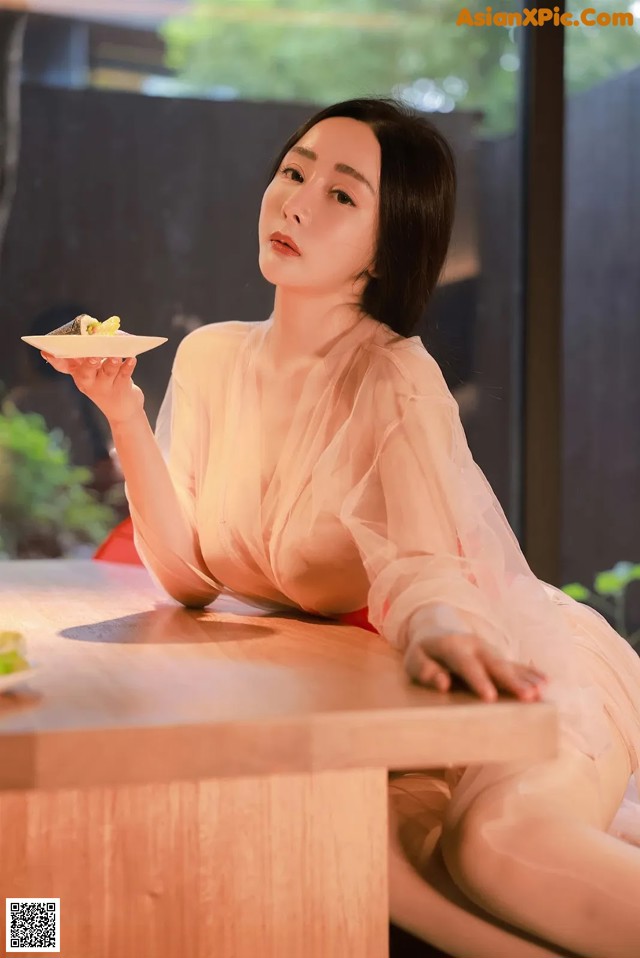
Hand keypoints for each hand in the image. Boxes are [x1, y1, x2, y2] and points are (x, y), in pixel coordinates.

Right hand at [40, 352, 143, 425]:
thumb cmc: (105, 384)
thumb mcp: (91, 373)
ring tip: (116, 354)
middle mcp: (89, 381)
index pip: (63, 366)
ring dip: (112, 362)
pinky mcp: (122, 388)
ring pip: (108, 372)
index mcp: (79, 374)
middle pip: (86, 372)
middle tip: (92, 356)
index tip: (47, 352)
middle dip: (89, 363)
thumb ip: (89, 353)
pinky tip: (132, 359)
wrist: (122, 411)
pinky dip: (128, 366)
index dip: (55, 359)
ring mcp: (105, 386)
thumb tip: (96, 330)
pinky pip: (125, 375)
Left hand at [404, 632, 546, 702]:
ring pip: (509, 665)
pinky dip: (530, 673)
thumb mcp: (414, 660)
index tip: (490, 698)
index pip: (467, 664)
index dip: (479, 680)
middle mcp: (475, 646)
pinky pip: (516, 665)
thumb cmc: (424, 653)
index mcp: (453, 646)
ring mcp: (489, 650)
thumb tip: (442, 683)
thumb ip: (424, 670)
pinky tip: (545, 682)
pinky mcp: (498, 657)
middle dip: (512, 681)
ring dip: (526, 679)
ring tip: (541, 692)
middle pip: (495, 664)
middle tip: (528, 698)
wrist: (437, 629)